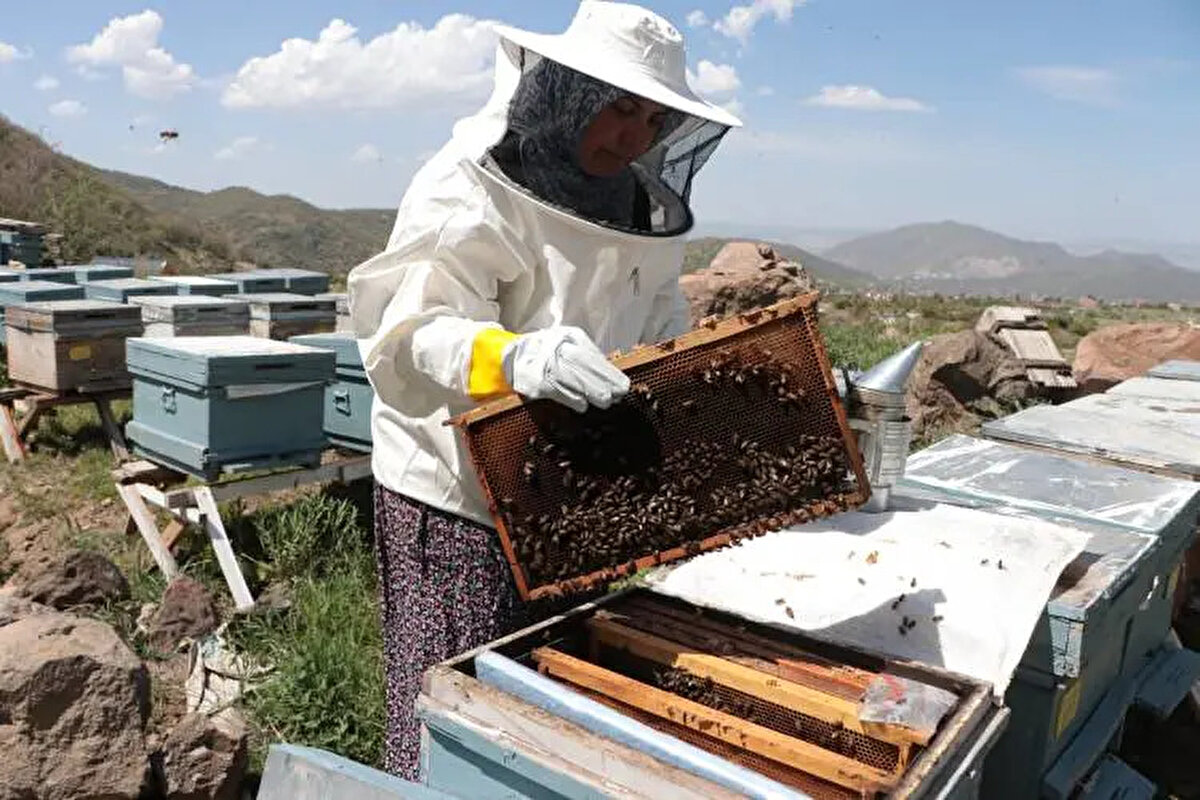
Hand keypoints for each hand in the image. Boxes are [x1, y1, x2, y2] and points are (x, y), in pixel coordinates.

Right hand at [502, 326, 629, 412]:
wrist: (510, 355)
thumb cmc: (545, 351)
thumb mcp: (567, 344)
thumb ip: (587, 356)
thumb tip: (610, 376)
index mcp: (568, 336)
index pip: (592, 356)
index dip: (608, 372)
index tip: (623, 384)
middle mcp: (556, 347)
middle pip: (584, 365)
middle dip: (603, 381)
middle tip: (618, 394)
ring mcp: (545, 364)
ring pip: (572, 378)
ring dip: (591, 391)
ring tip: (606, 401)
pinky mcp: (536, 381)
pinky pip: (557, 391)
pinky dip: (572, 399)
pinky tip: (583, 405)